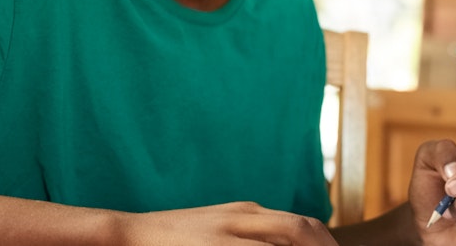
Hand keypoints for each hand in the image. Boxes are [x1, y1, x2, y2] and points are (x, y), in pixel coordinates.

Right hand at [114, 202, 338, 245]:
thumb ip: (254, 233)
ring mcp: (225, 236)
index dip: (325, 245)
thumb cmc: (177, 238)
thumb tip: (289, 243)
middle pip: (298, 229)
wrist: (129, 234)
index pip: (301, 225)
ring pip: (278, 243)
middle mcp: (240, 219)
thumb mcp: (221, 227)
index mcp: (246, 212)